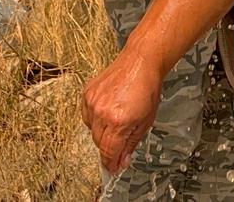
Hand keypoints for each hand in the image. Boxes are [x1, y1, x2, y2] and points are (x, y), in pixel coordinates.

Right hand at [82, 50, 164, 173]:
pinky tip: (106, 112)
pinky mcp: (87, 94)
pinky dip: (94, 119)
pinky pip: (86, 115)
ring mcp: (92, 102)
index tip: (113, 169)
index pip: (108, 152)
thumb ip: (131, 143)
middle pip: (98, 143)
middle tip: (119, 146)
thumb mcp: (146, 121)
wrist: (140, 63)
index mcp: (119, 121)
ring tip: (116, 121)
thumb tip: (122, 161)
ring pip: (91, 130)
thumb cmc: (147, 88)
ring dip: (101, 133)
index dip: (111, 164)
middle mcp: (102, 112)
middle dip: (108, 148)